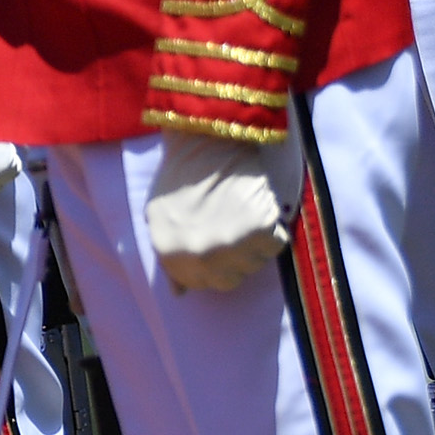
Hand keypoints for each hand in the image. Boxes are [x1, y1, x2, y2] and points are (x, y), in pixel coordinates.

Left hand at [150, 129, 304, 291]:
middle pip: (230, 280)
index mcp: (169, 254)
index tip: (217, 253)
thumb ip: (169, 258)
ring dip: (253, 247)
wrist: (207, 142)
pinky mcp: (259, 229)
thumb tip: (180, 292)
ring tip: (242, 218)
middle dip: (233, 261)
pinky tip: (259, 213)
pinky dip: (273, 232)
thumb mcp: (159, 217)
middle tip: (233, 234)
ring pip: (255, 264)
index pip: (199, 284)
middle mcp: (199, 255)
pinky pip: (275, 245)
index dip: (210, 269)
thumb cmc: (180, 176)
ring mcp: (230, 244)